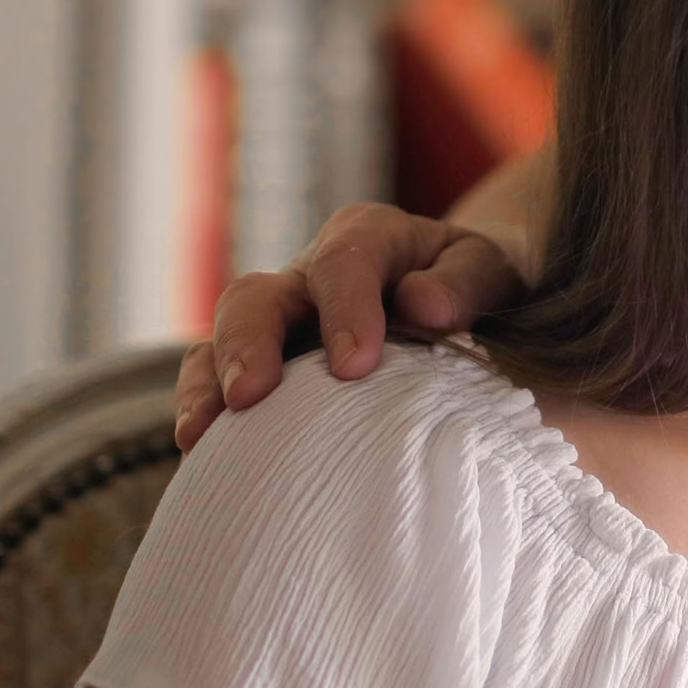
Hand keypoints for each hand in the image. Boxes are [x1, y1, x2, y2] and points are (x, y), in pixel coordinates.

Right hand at [174, 202, 524, 447]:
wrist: (463, 298)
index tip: (353, 366)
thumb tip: (423, 305)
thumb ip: (463, 283)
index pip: (344, 262)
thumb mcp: (488, 271)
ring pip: (223, 335)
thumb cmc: (474, 287)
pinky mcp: (265, 360)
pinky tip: (199, 448)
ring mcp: (280, 318)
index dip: (343, 310)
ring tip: (202, 432)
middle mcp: (311, 274)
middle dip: (249, 343)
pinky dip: (200, 404)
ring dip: (209, 381)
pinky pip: (213, 374)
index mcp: (368, 239)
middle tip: (251, 395)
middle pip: (260, 295)